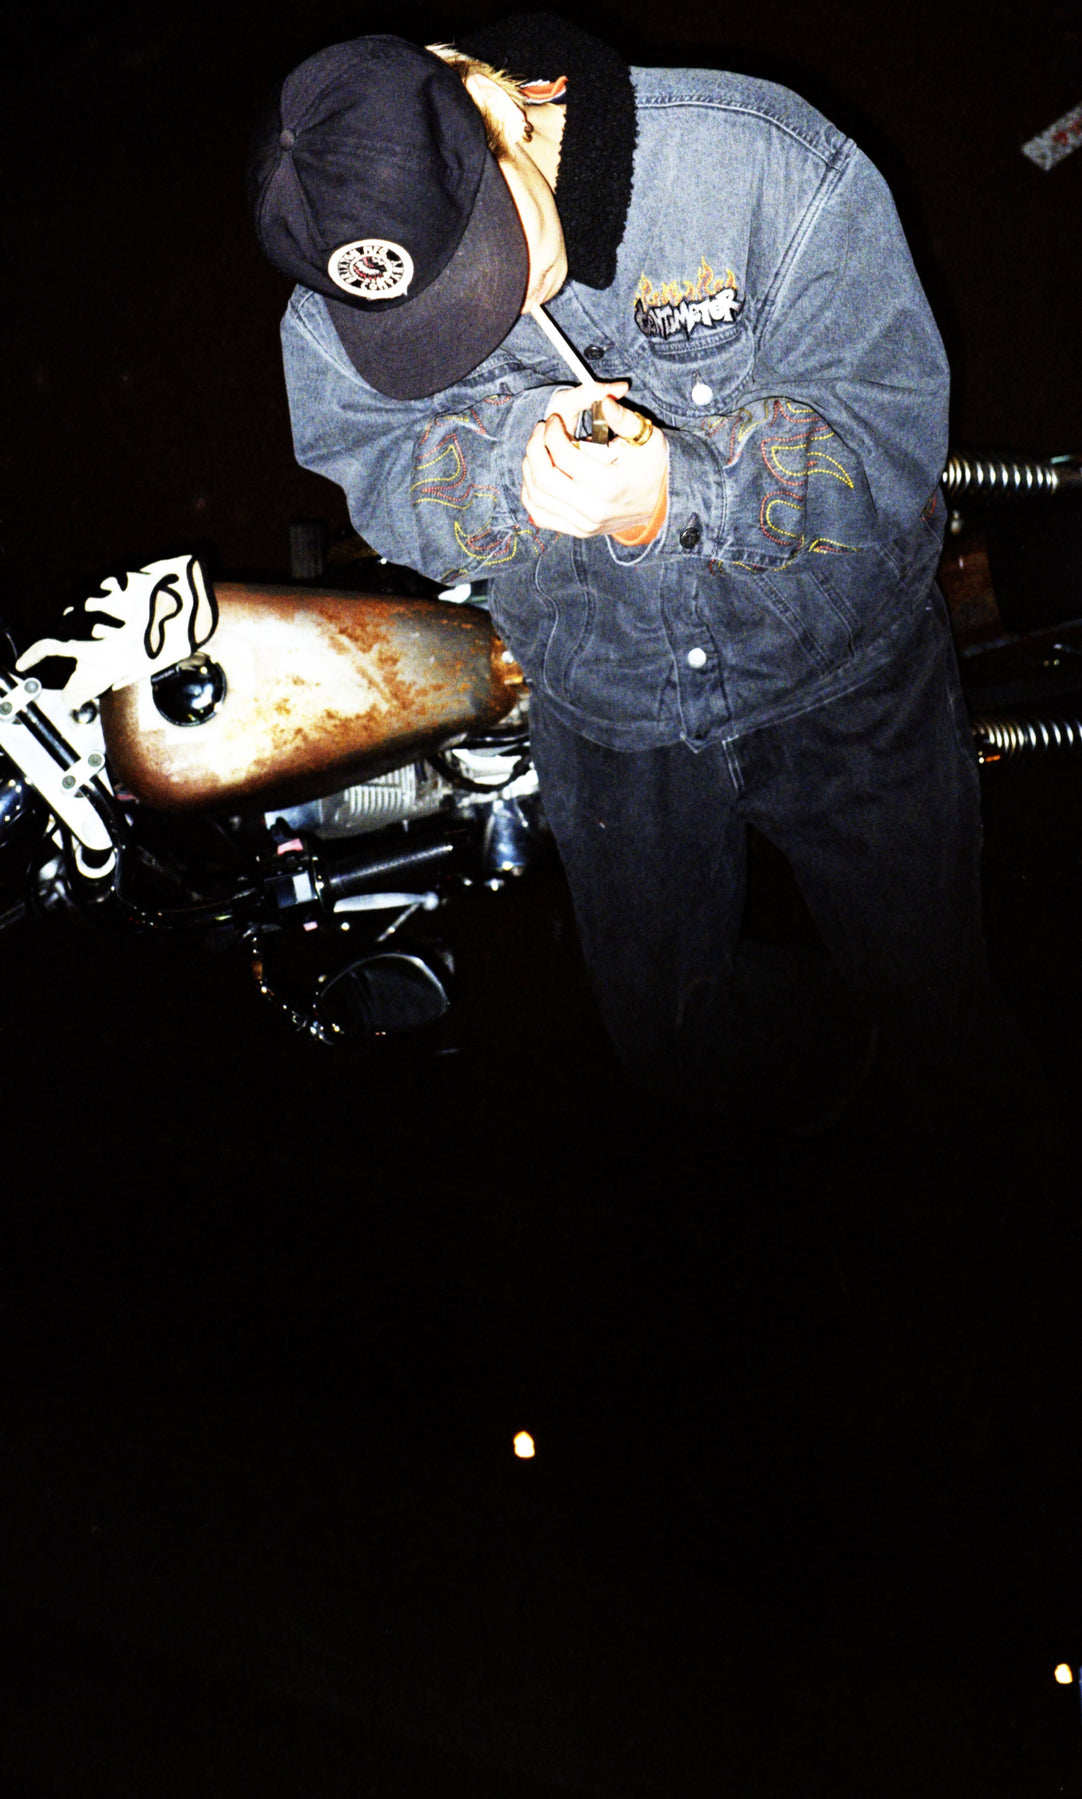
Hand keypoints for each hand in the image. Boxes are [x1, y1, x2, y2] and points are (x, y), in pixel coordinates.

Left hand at [521, 388, 668, 538]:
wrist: (660, 504)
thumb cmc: (652, 466)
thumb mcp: (647, 438)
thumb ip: (624, 418)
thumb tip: (604, 400)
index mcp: (608, 485)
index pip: (563, 456)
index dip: (552, 432)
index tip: (553, 420)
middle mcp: (593, 509)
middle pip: (543, 478)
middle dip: (535, 447)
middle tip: (541, 431)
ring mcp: (583, 524)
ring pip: (536, 496)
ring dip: (530, 467)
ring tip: (539, 449)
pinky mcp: (576, 531)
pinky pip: (539, 515)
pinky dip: (531, 493)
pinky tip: (538, 474)